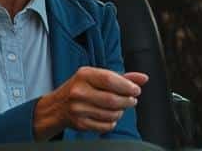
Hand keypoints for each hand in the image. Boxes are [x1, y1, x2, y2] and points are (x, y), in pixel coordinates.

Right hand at [32, 67, 147, 139]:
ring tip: (119, 107)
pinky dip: (112, 122)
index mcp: (84, 75)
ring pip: (111, 114)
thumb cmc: (82, 88)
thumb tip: (143, 78)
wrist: (58, 106)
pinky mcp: (80, 123)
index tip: (136, 90)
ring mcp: (78, 109)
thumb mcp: (98, 77)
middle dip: (127, 101)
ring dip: (120, 112)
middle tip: (132, 100)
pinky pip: (106, 126)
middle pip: (112, 99)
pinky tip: (109, 116)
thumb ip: (122, 77)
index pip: (109, 80)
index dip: (127, 86)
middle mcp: (79, 91)